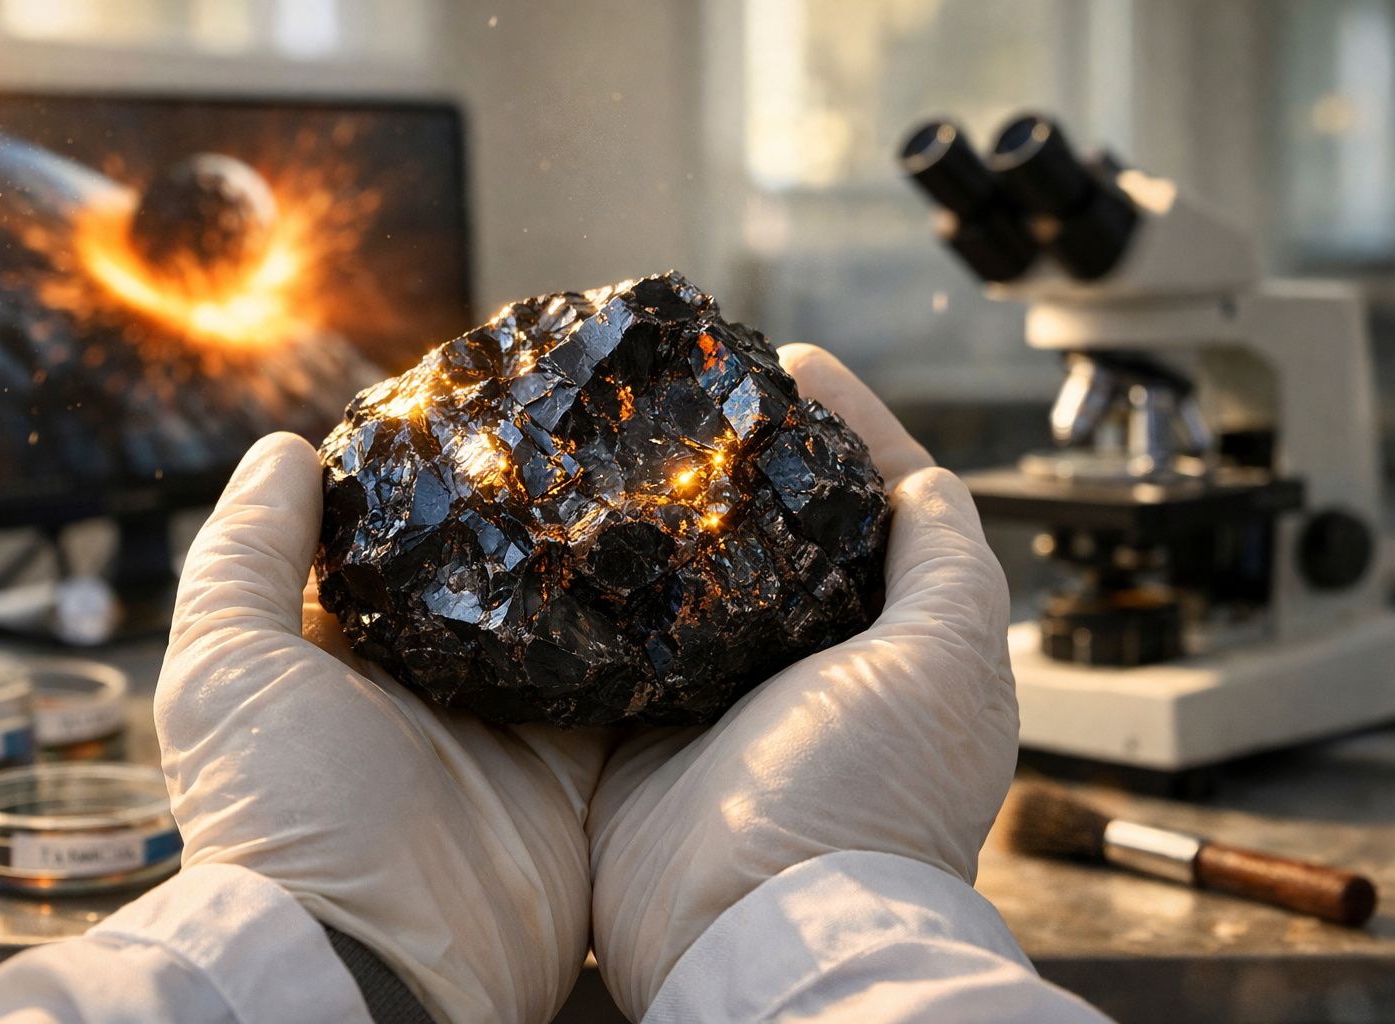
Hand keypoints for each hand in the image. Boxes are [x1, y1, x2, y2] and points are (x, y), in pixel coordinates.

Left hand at [155, 433, 609, 1023]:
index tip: (468, 400)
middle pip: (480, 575)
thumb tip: (286, 449)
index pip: (384, 542)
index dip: (417, 476)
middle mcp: (426, 685)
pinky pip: (617, 686)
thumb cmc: (276, 813)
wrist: (374, 964)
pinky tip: (672, 564)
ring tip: (632, 471)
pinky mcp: (573, 766)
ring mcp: (503, 725)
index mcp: (341, 655)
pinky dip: (639, 636)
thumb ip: (246, 555)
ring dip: (587, 562)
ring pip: (555, 619)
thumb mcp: (225, 668)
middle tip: (572, 424)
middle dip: (520, 511)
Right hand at [587, 344, 1020, 1018]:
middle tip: (696, 391)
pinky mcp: (641, 729)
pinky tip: (575, 522)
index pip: (876, 511)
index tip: (796, 363)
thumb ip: (949, 565)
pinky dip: (605, 584)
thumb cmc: (874, 798)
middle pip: (778, 534)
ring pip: (695, 576)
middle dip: (744, 462)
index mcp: (890, 647)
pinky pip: (623, 637)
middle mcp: (808, 668)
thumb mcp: (949, 663)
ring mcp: (722, 700)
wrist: (757, 927)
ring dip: (668, 513)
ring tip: (629, 433)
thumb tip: (926, 483)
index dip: (846, 429)